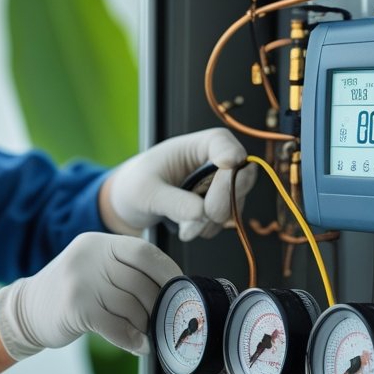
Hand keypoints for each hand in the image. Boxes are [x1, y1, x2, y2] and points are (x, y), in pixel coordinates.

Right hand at [0, 232, 181, 359]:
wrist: (25, 310)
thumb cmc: (70, 293)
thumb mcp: (95, 268)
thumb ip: (126, 272)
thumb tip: (172, 292)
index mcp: (99, 243)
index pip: (144, 252)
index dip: (168, 273)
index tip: (180, 291)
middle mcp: (89, 256)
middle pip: (141, 282)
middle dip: (158, 305)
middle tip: (164, 320)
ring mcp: (80, 280)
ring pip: (130, 306)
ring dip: (144, 326)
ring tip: (147, 334)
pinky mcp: (75, 307)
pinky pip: (116, 326)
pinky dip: (132, 339)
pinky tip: (138, 346)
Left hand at [104, 128, 256, 240]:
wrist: (130, 203)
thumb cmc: (135, 184)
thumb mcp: (146, 192)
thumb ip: (173, 201)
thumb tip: (201, 213)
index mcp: (198, 145)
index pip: (226, 146)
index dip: (231, 160)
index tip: (225, 172)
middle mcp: (214, 162)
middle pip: (242, 175)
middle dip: (225, 200)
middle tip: (206, 216)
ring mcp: (219, 184)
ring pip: (235, 202)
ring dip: (212, 220)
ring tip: (184, 228)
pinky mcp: (219, 204)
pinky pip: (227, 219)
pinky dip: (209, 228)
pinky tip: (187, 228)